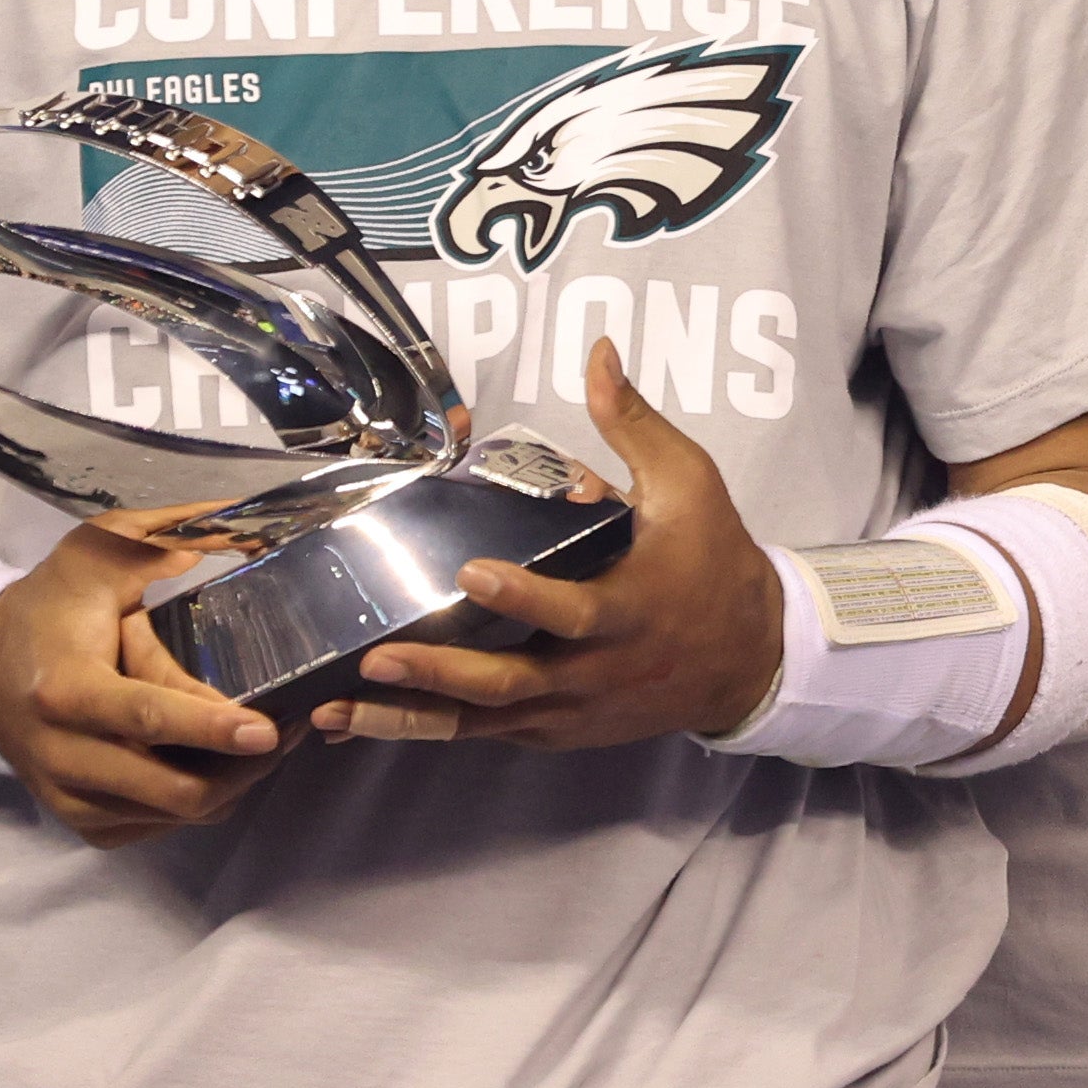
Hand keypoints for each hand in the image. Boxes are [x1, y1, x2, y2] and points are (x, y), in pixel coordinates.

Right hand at [0, 522, 287, 846]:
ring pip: (176, 815)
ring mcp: (71, 797)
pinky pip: (159, 826)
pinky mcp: (82, 821)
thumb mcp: (96, 556)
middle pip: (174, 789)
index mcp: (65, 689)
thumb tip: (247, 525)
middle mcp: (63, 755)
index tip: (267, 729)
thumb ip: (166, 540)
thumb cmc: (51, 606)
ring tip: (274, 742)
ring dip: (233, 786)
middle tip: (294, 731)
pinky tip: (226, 762)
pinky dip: (201, 801)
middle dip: (244, 769)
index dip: (209, 727)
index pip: (146, 716)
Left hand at [315, 342, 783, 749]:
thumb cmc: (713, 561)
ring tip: (338, 712)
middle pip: (509, 683)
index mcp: (629, 611)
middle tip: (379, 657)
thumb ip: (633, 424)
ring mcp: (572, 711)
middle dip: (441, 673)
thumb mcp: (688, 485)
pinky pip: (487, 733)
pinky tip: (366, 722)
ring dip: (410, 718)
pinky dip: (429, 729)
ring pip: (483, 722)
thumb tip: (597, 353)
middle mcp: (595, 673)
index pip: (571, 612)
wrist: (750, 656)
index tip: (470, 573)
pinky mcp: (556, 730)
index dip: (523, 598)